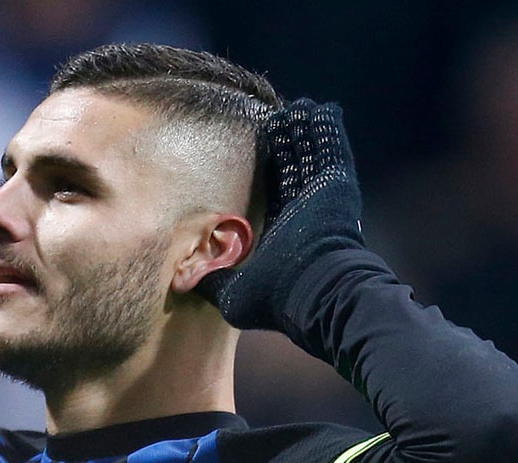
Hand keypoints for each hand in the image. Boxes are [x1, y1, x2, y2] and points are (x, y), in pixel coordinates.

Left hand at [196, 99, 363, 330]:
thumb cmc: (279, 297)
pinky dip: (325, 131)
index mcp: (284, 233)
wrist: (318, 291)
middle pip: (293, 170)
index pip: (274, 195)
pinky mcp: (335, 185)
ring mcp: (322, 197)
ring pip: (310, 155)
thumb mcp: (233, 291)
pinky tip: (320, 111)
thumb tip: (182, 280)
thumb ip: (210, 279)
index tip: (257, 160)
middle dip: (287, 146)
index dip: (268, 176)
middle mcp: (305, 212)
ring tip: (297, 109)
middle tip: (278, 122)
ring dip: (303, 132)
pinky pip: (330, 150)